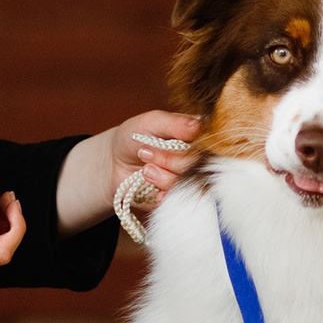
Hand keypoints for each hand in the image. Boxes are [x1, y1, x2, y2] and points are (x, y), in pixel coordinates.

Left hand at [57, 110, 200, 235]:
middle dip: (170, 161)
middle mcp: (197, 159)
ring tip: (145, 170)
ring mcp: (188, 180)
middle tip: (145, 154)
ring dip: (163, 177)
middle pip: (199, 166)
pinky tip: (150, 186)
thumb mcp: (152, 122)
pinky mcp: (177, 197)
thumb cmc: (133, 137)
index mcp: (197, 137)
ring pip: (188, 184)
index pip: (210, 144)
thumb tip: (198, 126)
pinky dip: (164, 195)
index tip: (169, 141)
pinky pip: (179, 200)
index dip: (191, 147)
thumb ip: (176, 123)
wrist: (113, 163)